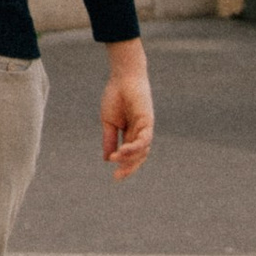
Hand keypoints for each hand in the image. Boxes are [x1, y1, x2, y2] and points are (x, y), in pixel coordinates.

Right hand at [99, 38, 152, 179]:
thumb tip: (107, 159)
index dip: (124, 166)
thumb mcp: (108, 122)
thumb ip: (109, 140)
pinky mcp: (148, 121)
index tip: (114, 176)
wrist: (122, 78)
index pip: (130, 155)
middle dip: (129, 167)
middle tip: (117, 177)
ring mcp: (145, 128)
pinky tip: (124, 150)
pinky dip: (135, 146)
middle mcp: (140, 133)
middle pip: (139, 156)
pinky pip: (144, 139)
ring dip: (130, 157)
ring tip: (116, 159)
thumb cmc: (115, 96)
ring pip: (143, 150)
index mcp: (131, 133)